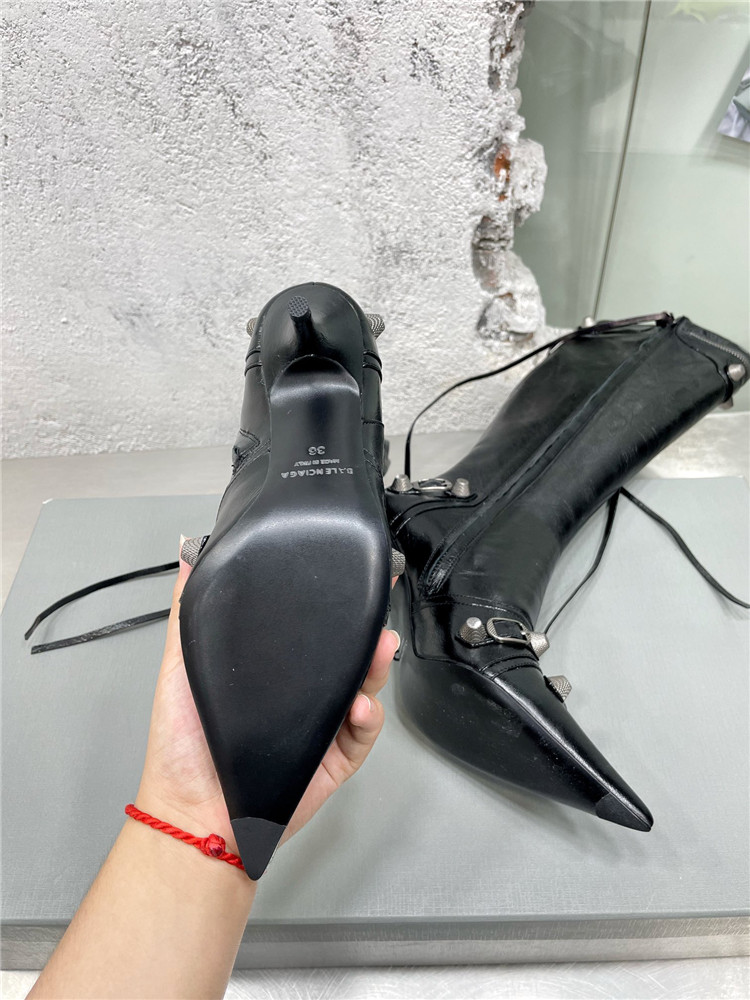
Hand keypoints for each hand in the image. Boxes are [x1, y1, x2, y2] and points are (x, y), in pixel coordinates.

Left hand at [135, 540, 398, 859]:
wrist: (193, 813)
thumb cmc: (183, 743)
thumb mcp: (180, 667)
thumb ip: (188, 614)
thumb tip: (189, 555)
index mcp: (272, 669)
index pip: (309, 628)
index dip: (333, 603)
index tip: (352, 572)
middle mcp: (300, 693)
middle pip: (346, 653)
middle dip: (367, 629)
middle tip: (376, 611)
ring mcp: (321, 725)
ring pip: (363, 686)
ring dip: (376, 665)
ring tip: (379, 649)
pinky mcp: (335, 759)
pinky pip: (363, 732)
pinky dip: (368, 716)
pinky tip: (358, 706)